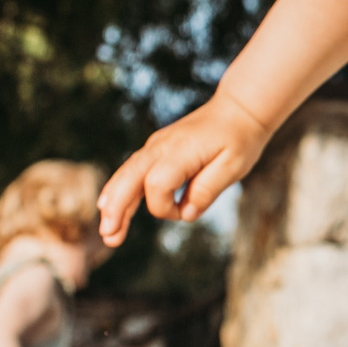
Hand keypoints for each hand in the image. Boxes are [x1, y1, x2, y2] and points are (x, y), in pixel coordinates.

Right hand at [98, 92, 271, 245]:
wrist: (238, 109)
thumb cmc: (239, 139)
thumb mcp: (234, 167)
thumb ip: (208, 190)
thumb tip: (186, 214)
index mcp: (180, 151)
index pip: (157, 185)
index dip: (166, 207)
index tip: (186, 213)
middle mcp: (161, 147)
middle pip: (128, 179)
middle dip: (117, 209)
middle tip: (108, 237)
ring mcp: (155, 147)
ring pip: (125, 176)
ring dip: (113, 203)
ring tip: (107, 233)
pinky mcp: (156, 150)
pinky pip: (131, 172)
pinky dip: (119, 190)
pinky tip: (107, 206)